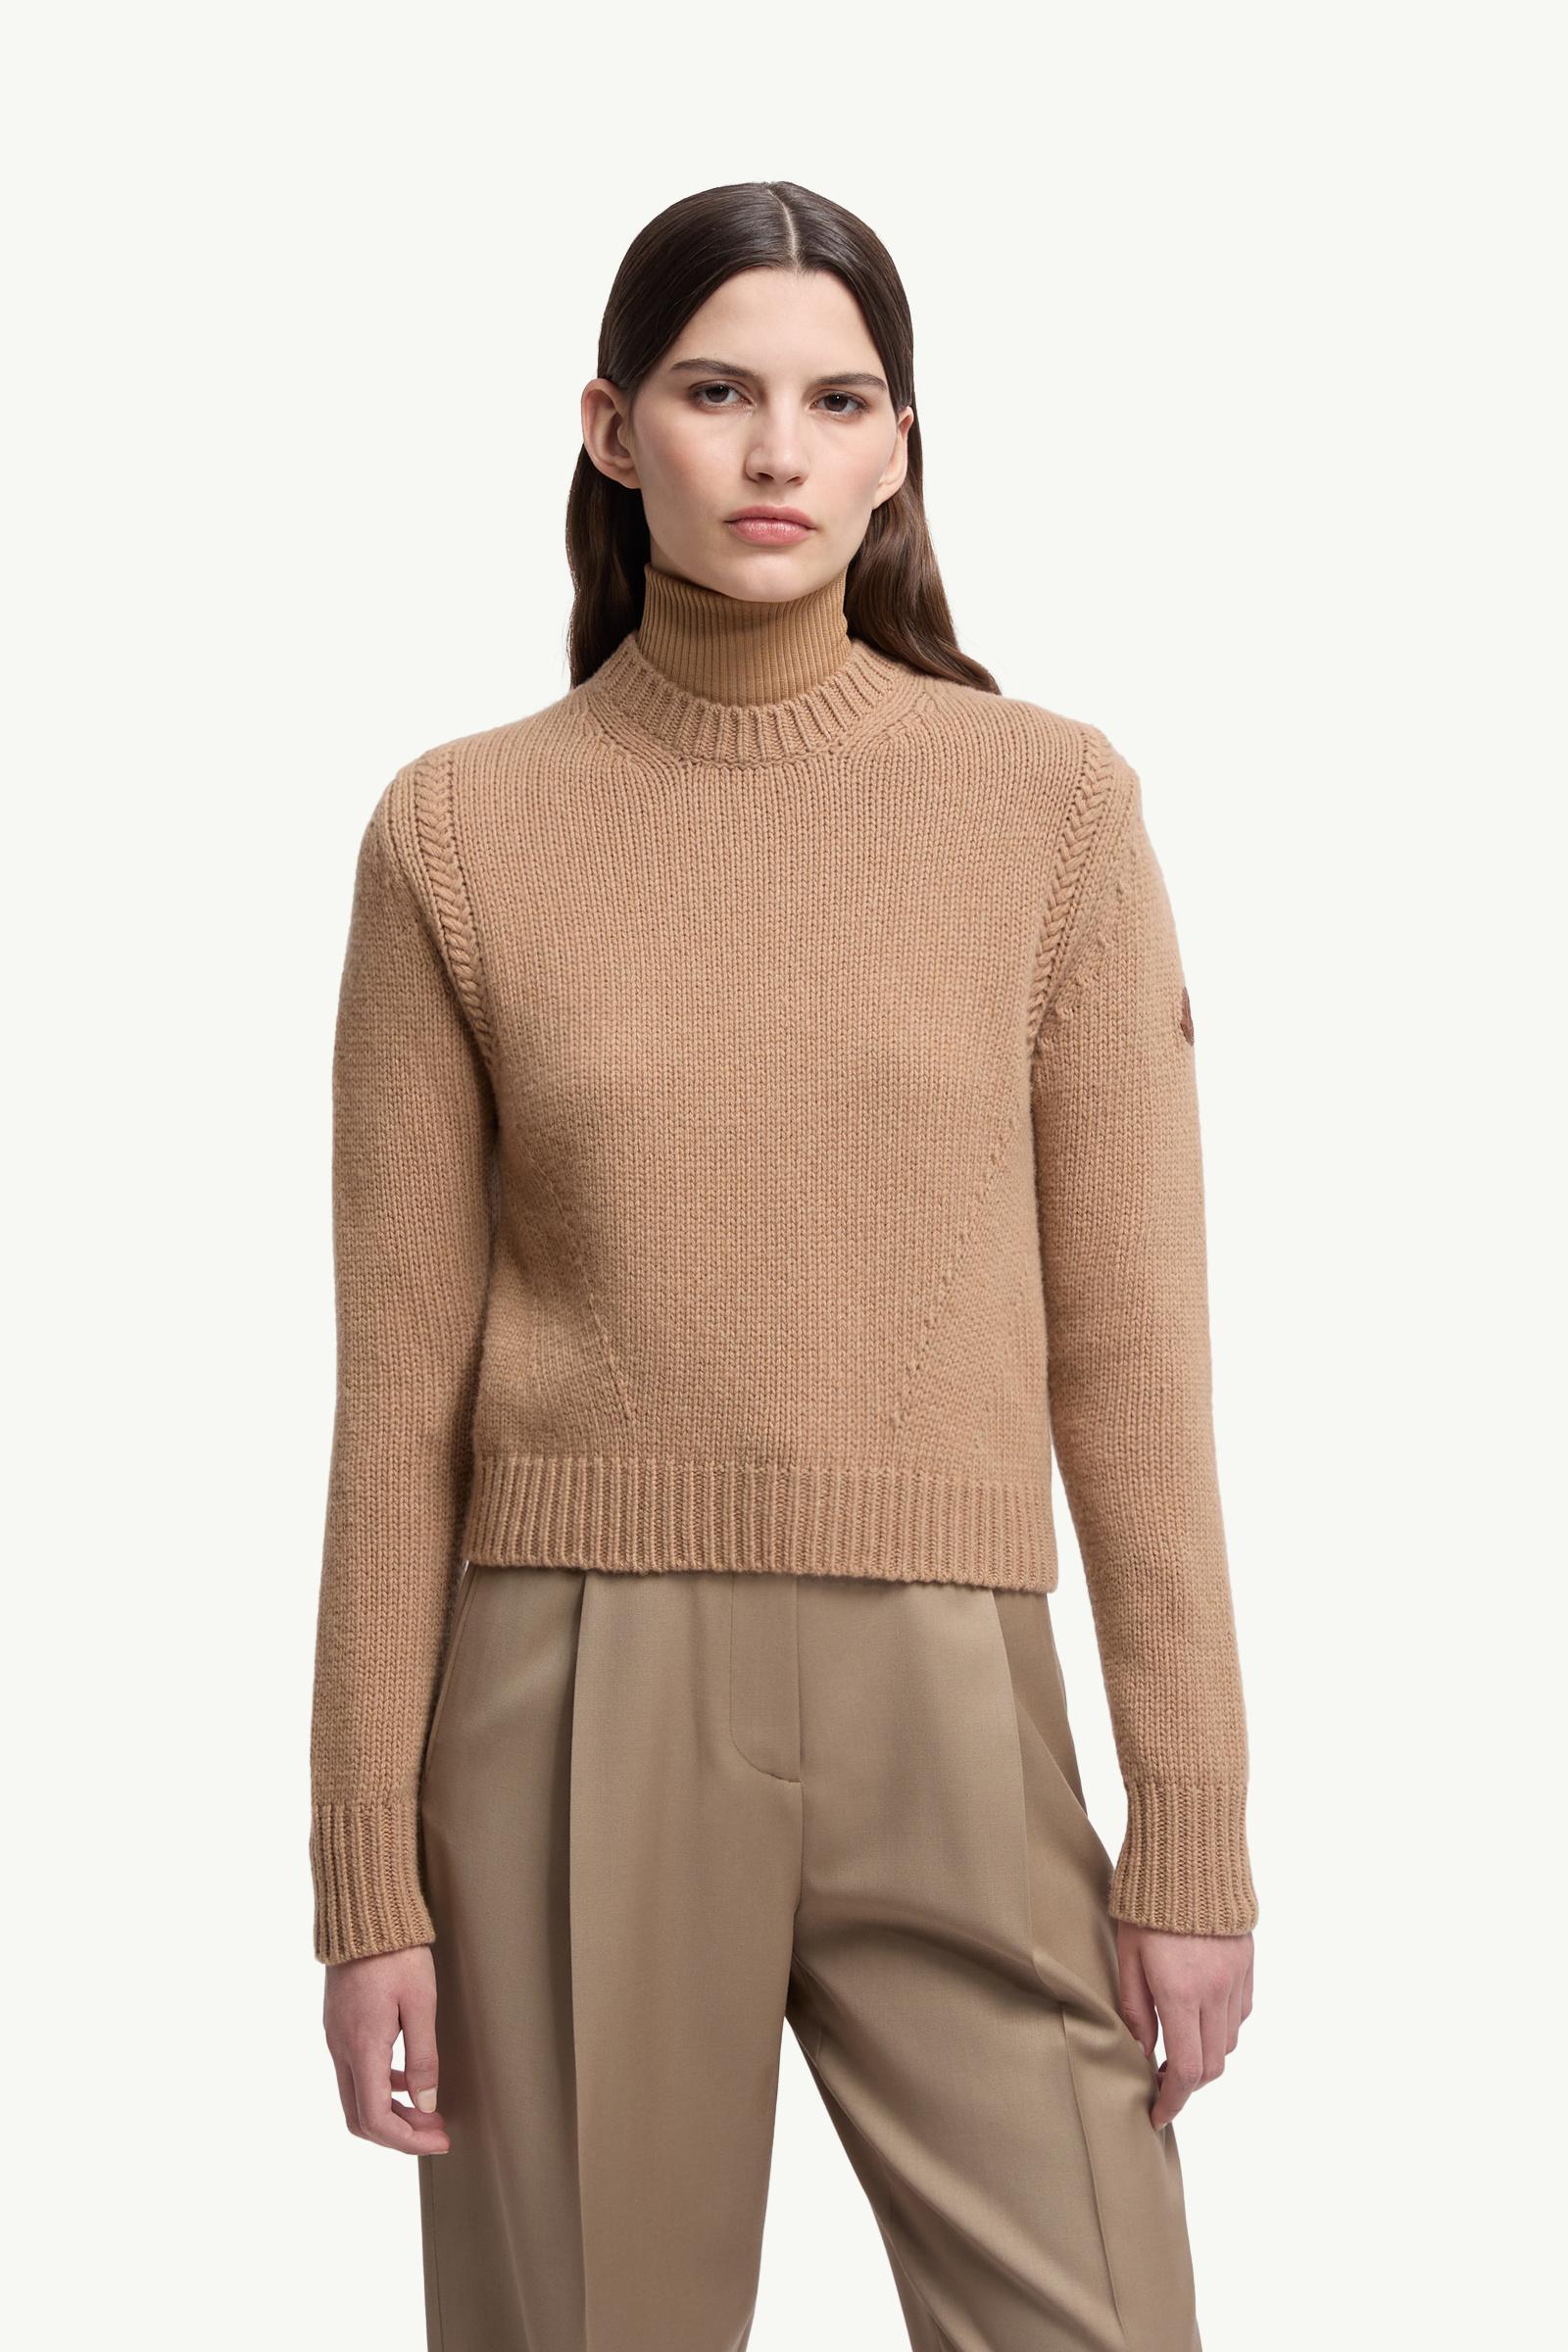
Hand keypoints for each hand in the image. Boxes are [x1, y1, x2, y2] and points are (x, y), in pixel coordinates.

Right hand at [323, 1942, 449, 2154]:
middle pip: (360, 2117)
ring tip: (430, 2111)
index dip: (407, 2141)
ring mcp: (335, 2037)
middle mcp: (341, 2049)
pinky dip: (382, 2087)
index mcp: (362, 2047)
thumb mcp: (421, 2002)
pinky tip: (409, 2079)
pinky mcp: (338, 2025)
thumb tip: (427, 2106)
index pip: (375, 2119)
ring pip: (356, 2096)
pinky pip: (355, 2072)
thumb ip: (423, 2057)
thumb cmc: (397, 1953)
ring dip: (391, 2111)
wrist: (362, 1912)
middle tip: (436, 2132)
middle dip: (399, 2133)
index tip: (439, 2141)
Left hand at [1116, 1919, 1252, 2130]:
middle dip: (1188, 2084)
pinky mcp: (1247, 1963)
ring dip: (1206, 2055)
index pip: (1186, 2070)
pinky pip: (1241, 2012)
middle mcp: (1215, 1992)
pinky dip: (1224, 2027)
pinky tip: (1201, 2016)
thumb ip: (1135, 2008)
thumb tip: (1140, 2052)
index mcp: (1181, 1994)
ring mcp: (1236, 1978)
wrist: (1188, 1853)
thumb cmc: (1146, 1902)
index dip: (1173, 2101)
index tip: (1158, 2114)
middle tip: (1161, 2080)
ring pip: (1230, 2041)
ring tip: (1178, 2046)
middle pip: (1212, 2065)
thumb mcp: (1126, 1955)